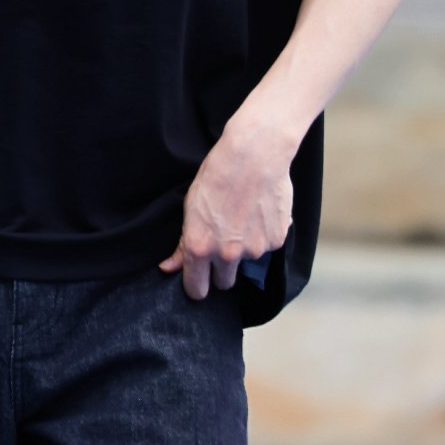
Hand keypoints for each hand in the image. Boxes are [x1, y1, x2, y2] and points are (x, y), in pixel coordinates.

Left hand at [157, 117, 292, 299]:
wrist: (254, 155)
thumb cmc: (217, 175)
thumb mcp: (190, 206)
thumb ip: (181, 243)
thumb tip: (168, 268)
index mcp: (199, 248)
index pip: (197, 289)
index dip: (197, 285)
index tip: (200, 280)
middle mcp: (226, 255)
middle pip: (224, 283)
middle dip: (222, 270)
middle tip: (224, 243)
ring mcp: (254, 250)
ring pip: (247, 262)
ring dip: (244, 248)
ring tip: (244, 216)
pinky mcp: (276, 241)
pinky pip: (267, 246)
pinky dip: (264, 234)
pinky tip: (259, 210)